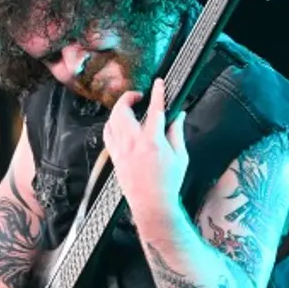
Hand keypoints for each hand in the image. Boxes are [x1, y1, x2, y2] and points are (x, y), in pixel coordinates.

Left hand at [102, 78, 188, 215]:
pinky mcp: (115, 157)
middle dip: (129, 97)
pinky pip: (108, 133)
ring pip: (112, 120)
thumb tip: (179, 115)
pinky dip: (112, 123)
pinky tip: (119, 124)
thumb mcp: (180, 156)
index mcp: (153, 142)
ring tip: (130, 108)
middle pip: (122, 110)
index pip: (155, 110)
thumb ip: (178, 132)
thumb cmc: (168, 182)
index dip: (158, 93)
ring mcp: (121, 150)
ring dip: (120, 109)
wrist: (151, 204)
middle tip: (139, 96)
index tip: (159, 83)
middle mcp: (133, 143)